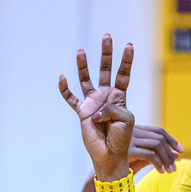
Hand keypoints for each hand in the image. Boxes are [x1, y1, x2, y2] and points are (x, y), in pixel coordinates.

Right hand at [59, 34, 135, 180]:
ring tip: (81, 51)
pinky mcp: (82, 112)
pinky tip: (61, 78)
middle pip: (105, 70)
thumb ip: (113, 109)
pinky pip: (71, 99)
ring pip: (86, 80)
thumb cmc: (121, 138)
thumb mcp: (125, 120)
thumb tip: (96, 109)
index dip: (126, 61)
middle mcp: (105, 96)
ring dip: (83, 66)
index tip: (129, 45)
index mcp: (119, 97)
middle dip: (106, 54)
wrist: (110, 154)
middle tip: (107, 37)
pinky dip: (65, 89)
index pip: (123, 74)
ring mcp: (92, 103)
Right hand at [128, 124, 182, 173]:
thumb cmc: (124, 164)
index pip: (159, 131)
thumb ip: (158, 155)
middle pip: (160, 138)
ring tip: (169, 171)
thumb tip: (176, 154)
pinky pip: (150, 155)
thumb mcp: (142, 158)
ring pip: (157, 145)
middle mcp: (133, 131)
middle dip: (170, 153)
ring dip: (166, 159)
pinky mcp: (128, 150)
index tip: (181, 151)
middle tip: (174, 167)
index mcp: (136, 130)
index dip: (172, 140)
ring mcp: (130, 139)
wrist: (105, 172)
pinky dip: (158, 163)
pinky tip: (161, 171)